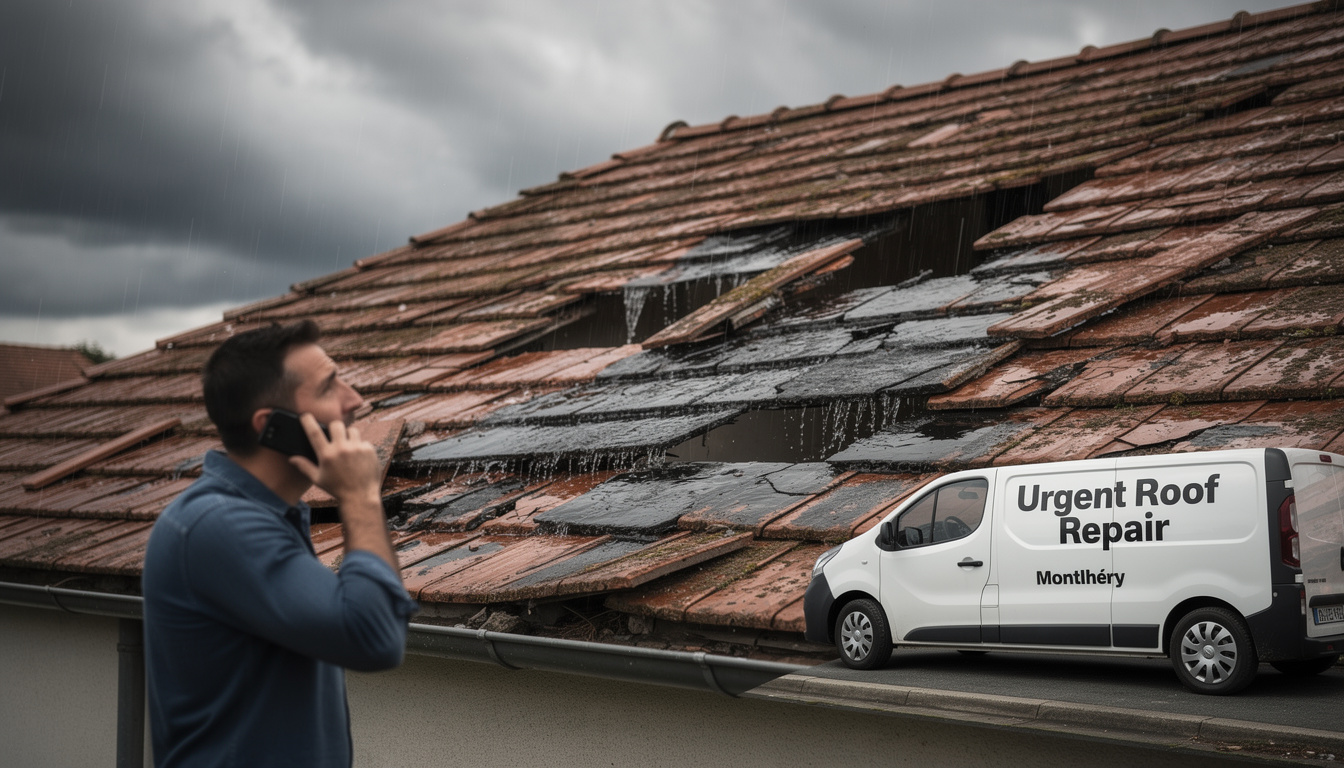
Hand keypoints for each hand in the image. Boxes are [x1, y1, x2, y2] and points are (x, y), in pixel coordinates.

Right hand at [289, 413, 398, 571]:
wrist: (360, 497)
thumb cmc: (337, 488)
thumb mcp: (318, 479)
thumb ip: (304, 467)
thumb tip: (291, 458)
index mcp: (326, 455)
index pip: (314, 433)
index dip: (308, 421)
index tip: (306, 415)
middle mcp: (341, 449)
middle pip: (336, 425)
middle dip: (334, 428)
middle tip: (334, 435)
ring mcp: (357, 448)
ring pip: (352, 430)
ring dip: (349, 436)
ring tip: (348, 448)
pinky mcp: (369, 450)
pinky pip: (363, 441)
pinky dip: (361, 447)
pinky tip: (359, 458)